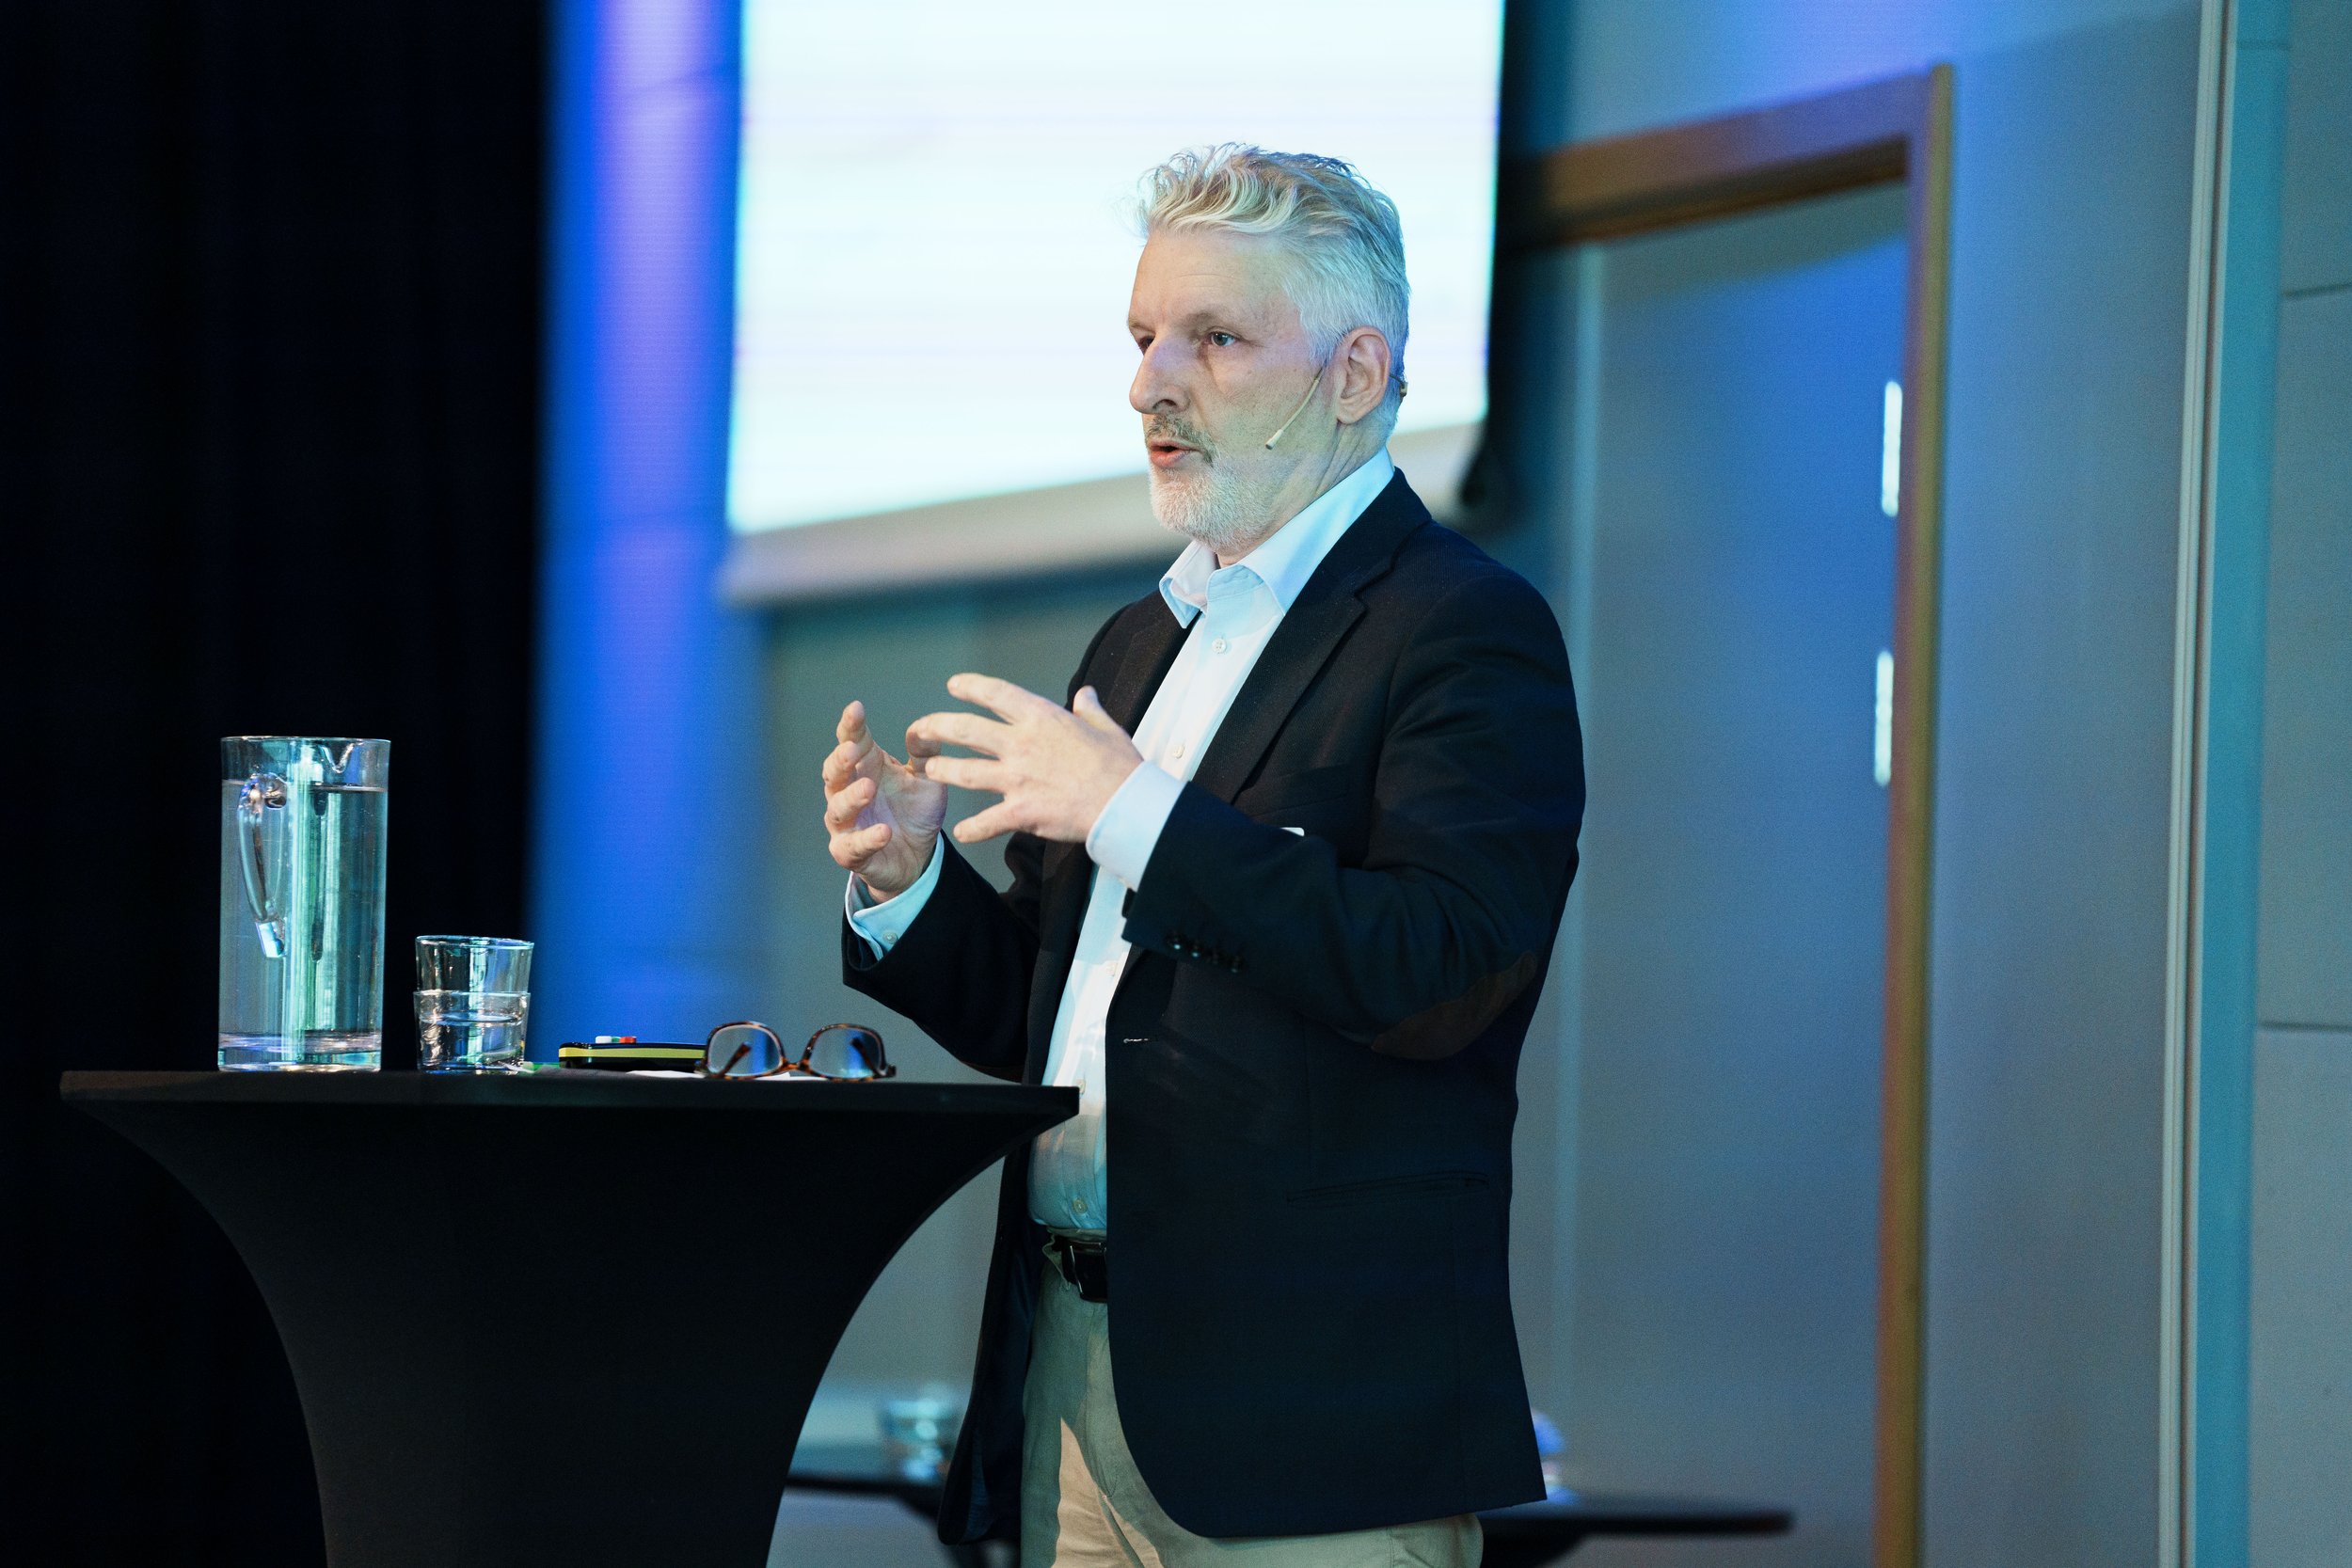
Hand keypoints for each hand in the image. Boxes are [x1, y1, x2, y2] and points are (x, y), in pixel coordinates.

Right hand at [823, 700, 948, 898]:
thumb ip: (925, 754)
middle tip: (852, 749)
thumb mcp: (927, 780)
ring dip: (851, 797)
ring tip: (868, 788)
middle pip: (834, 772)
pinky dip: (867, 838)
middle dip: (840, 760)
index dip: (851, 725)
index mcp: (865, 767)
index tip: (856, 708)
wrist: (918, 857)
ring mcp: (845, 823)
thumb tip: (924, 726)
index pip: (852, 741)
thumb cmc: (915, 811)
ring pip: (837, 808)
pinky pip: (853, 846)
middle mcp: (847, 792)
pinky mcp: (850, 853)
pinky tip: (884, 832)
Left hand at [907, 674, 1143, 844]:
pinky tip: (961, 832)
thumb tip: (1085, 693)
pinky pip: (985, 822)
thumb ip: (1089, 709)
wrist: (1126, 805)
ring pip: (964, 772)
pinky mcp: (1021, 812)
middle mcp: (1022, 744)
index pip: (996, 693)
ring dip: (943, 770)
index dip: (970, 686)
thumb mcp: (1106, 728)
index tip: (954, 686)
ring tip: (930, 769)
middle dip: (936, 726)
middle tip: (920, 728)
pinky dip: (971, 829)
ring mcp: (1017, 779)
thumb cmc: (1120, 766)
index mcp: (1042, 718)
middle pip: (966, 730)